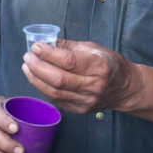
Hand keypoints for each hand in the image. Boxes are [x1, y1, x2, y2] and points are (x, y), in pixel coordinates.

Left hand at [21, 40, 140, 113]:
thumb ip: (69, 46)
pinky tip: (37, 78)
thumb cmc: (109, 64)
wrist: (125, 88)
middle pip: (58, 79)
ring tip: (27, 67)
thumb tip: (47, 41)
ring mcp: (86, 101)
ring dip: (36, 78)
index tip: (37, 46)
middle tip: (27, 56)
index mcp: (99, 67)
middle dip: (38, 67)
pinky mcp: (80, 110)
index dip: (48, 53)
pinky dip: (43, 88)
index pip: (68, 61)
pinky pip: (56, 100)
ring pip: (53, 92)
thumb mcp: (94, 48)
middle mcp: (93, 86)